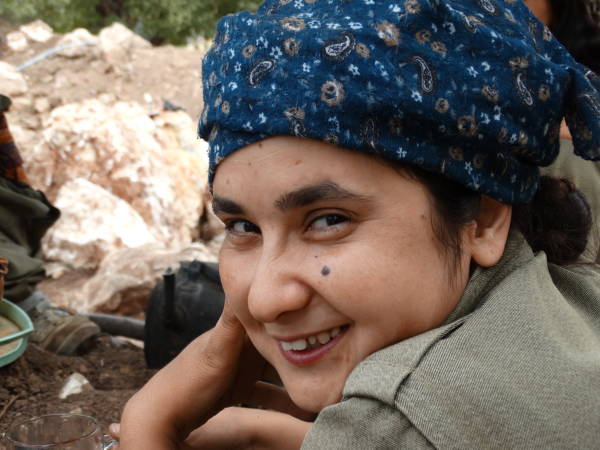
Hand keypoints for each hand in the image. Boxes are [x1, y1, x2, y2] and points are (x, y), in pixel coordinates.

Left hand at [115, 301, 312, 448]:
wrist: (163, 417)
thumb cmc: (187, 383)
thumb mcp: (216, 349)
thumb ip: (232, 320)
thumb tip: (246, 278)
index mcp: (236, 330)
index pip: (271, 316)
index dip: (295, 314)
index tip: (323, 315)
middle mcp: (239, 344)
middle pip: (278, 340)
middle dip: (302, 345)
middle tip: (331, 353)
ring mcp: (239, 366)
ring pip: (275, 366)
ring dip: (294, 372)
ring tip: (321, 379)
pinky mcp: (238, 386)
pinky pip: (267, 390)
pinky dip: (282, 396)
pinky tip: (299, 405)